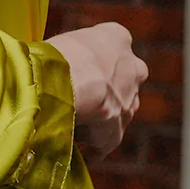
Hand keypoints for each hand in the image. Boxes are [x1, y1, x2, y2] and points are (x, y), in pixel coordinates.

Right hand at [47, 23, 147, 161]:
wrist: (68, 81)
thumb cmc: (57, 53)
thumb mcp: (68, 40)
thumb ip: (74, 50)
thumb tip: (57, 64)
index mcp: (117, 37)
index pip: (111, 46)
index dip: (93, 60)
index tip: (78, 70)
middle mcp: (132, 67)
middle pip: (123, 79)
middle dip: (107, 88)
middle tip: (82, 97)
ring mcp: (129, 98)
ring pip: (120, 108)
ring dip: (102, 117)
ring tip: (75, 124)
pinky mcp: (118, 127)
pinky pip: (106, 140)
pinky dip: (93, 146)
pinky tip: (79, 151)